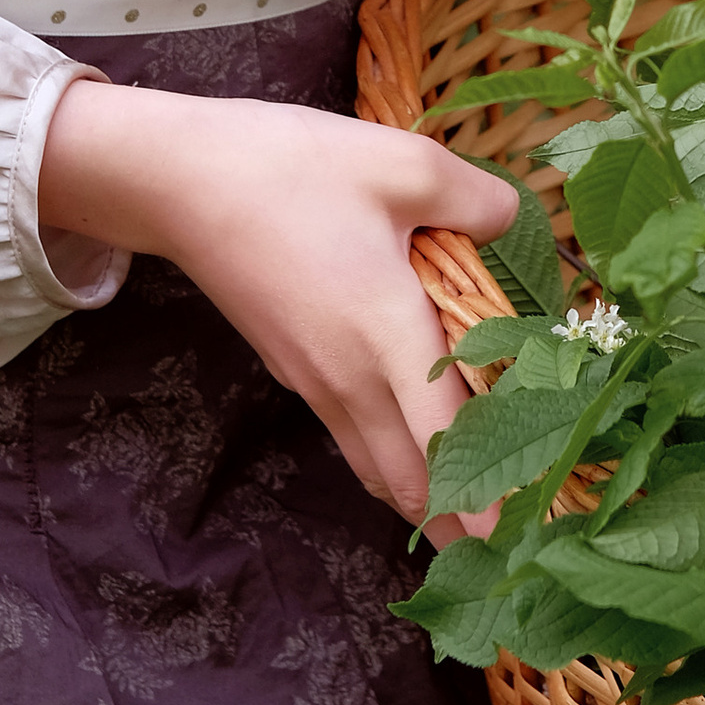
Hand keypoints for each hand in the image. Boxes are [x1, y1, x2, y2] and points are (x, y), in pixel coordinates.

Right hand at [38, 81, 518, 540]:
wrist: (185, 184)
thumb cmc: (296, 169)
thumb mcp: (403, 163)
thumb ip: (476, 201)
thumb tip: (512, 224)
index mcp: (386, 332)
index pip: (444, 439)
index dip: (484, 495)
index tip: (520, 538)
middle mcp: (350, 376)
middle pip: (410, 480)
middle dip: (459, 525)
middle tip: (512, 541)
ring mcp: (315, 381)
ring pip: (378, 467)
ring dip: (424, 500)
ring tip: (471, 520)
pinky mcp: (292, 369)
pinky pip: (353, 438)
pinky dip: (392, 462)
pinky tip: (415, 444)